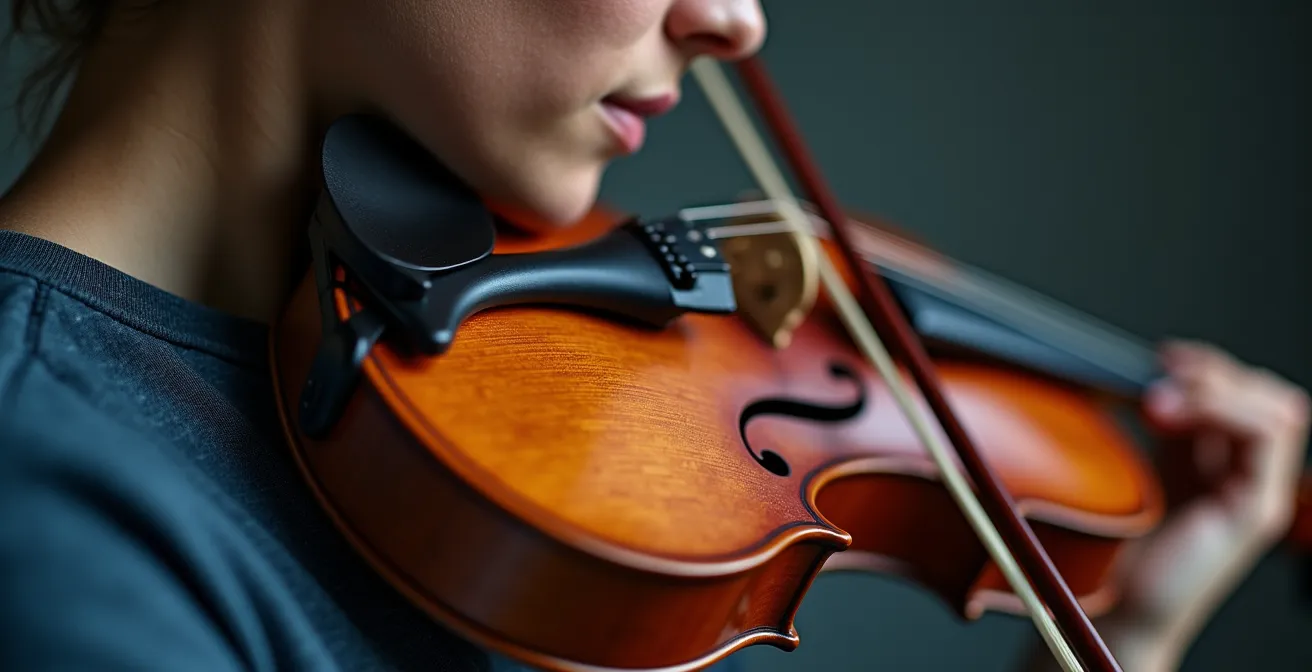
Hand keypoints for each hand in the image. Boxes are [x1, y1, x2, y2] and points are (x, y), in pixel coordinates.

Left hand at [1098, 340, 1309, 669]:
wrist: (1111, 608)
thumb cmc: (1111, 547)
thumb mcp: (1127, 470)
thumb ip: (1144, 432)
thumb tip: (1133, 375)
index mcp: (1211, 464)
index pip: (1239, 393)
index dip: (1205, 367)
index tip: (1158, 357)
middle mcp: (1242, 477)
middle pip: (1267, 396)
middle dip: (1217, 371)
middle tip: (1163, 372)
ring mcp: (1255, 494)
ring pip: (1279, 410)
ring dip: (1219, 388)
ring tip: (1162, 398)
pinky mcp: (1254, 511)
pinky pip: (1267, 437)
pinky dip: (1222, 409)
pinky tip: (1171, 413)